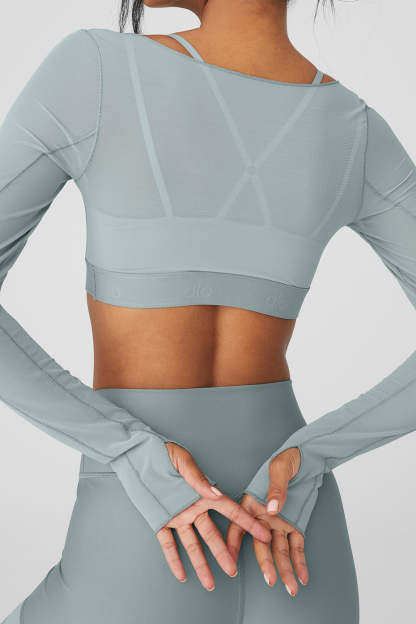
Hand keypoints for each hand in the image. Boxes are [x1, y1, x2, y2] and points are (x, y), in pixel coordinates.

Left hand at [156, 442, 271, 590]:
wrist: (136, 455)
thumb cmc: (162, 452)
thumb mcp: (182, 461)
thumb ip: (198, 478)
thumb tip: (215, 493)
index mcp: (202, 492)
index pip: (229, 509)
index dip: (246, 522)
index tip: (262, 534)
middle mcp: (193, 507)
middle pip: (212, 534)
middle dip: (223, 553)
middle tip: (232, 569)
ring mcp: (178, 516)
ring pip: (192, 544)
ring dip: (201, 564)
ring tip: (210, 583)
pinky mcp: (160, 520)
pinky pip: (168, 544)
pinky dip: (173, 560)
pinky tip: (181, 574)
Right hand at [226, 447, 306, 595]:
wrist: (307, 457)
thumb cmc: (287, 458)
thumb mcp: (279, 468)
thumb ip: (275, 488)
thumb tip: (272, 508)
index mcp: (252, 502)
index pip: (239, 526)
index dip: (234, 544)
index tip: (230, 560)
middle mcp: (263, 517)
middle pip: (262, 545)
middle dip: (266, 564)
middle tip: (270, 580)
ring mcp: (279, 523)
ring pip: (280, 551)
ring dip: (285, 569)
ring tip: (291, 588)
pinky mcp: (295, 524)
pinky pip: (297, 547)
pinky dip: (300, 562)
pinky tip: (302, 577)